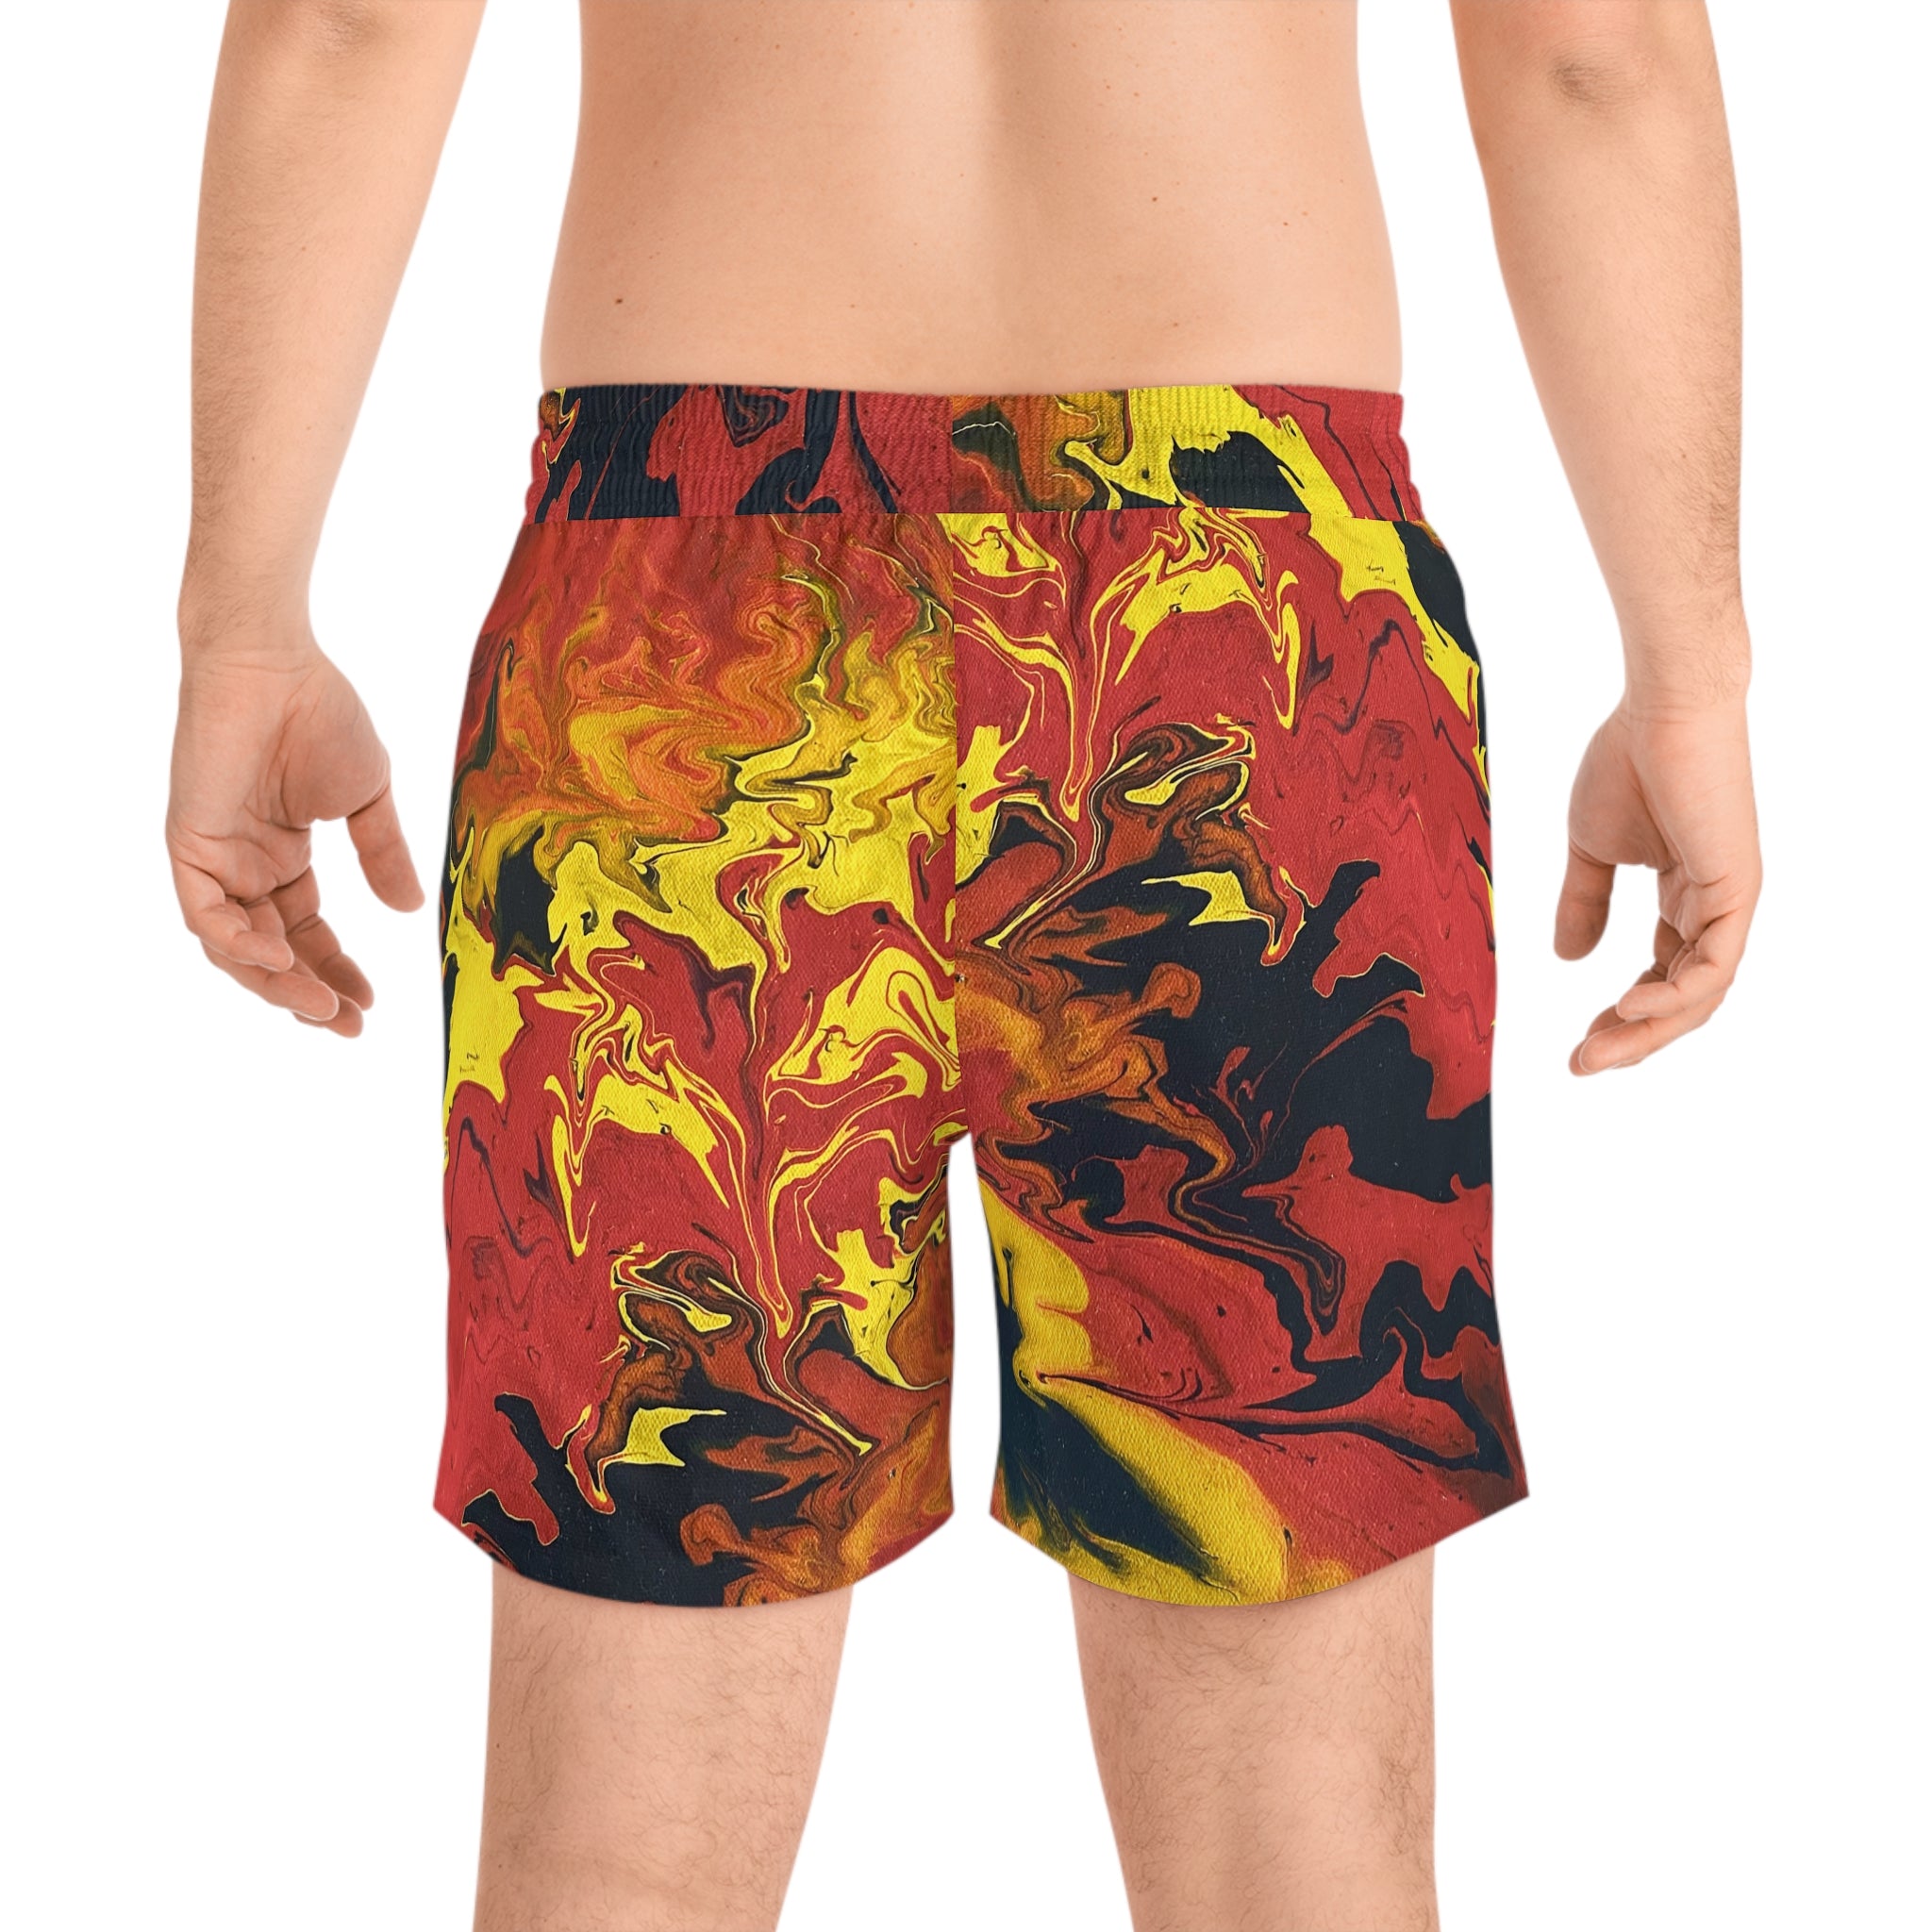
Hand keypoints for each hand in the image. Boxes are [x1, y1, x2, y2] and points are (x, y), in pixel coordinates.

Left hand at [167, 643, 423, 1037]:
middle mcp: (245, 864)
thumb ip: (383, 855)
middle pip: (271, 952)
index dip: (336, 971)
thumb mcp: (368, 797)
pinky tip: (281, 960)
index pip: (306, 932)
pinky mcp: (191, 841)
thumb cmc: (320, 712)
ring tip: (323, 1007)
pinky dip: (239, 944)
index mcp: (282, 856)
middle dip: (309, 994)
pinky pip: (206, 913)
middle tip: (348, 1024)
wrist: (274, 662)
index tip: (370, 1005)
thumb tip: (411, 911)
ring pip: (234, 946)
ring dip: (276, 984)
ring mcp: (215, 856)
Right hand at [1555, 695, 1759, 1073]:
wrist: (1660, 708)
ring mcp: (1730, 899)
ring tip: (1597, 1049)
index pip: (1662, 974)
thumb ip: (1583, 903)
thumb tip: (1567, 958)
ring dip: (1648, 1031)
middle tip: (1582, 1065)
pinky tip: (1628, 1006)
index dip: (1623, 1015)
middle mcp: (1715, 904)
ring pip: (1699, 994)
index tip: (1577, 1042)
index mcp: (1685, 895)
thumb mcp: (1589, 849)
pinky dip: (1674, 996)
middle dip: (1632, 1039)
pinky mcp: (1736, 888)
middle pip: (1682, 997)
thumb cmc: (1627, 761)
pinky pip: (1713, 966)